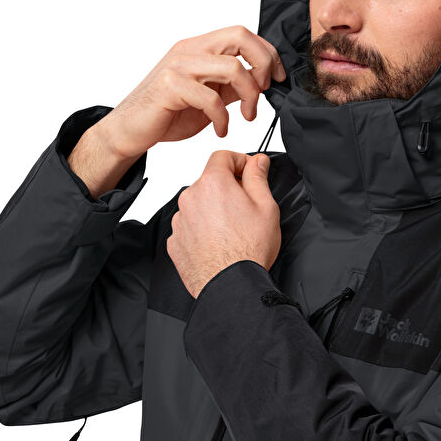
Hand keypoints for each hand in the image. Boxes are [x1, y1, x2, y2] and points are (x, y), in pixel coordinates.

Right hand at [95, 25, 285, 159]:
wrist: (130, 130)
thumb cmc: (166, 113)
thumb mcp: (208, 97)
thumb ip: (231, 87)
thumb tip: (260, 83)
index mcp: (199, 48)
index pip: (242, 34)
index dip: (267, 53)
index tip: (277, 78)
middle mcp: (189, 50)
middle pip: (240, 37)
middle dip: (263, 64)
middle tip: (264, 92)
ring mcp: (179, 66)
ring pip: (232, 67)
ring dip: (249, 95)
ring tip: (247, 117)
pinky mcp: (170, 87)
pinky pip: (210, 98)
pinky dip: (223, 118)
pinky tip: (221, 130)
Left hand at [166, 150, 280, 298]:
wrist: (230, 285)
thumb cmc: (249, 249)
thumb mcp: (265, 206)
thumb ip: (258, 177)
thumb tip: (257, 161)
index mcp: (213, 183)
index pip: (222, 156)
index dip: (240, 161)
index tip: (250, 172)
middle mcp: (191, 197)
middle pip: (210, 181)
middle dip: (228, 188)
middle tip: (247, 208)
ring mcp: (180, 220)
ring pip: (199, 204)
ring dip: (213, 210)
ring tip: (232, 230)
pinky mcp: (175, 240)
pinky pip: (189, 226)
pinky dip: (202, 230)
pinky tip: (218, 243)